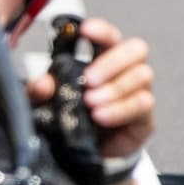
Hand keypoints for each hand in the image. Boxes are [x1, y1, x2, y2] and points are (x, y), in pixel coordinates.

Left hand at [28, 16, 155, 159]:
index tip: (85, 31)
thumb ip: (38, 92)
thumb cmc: (70, 118)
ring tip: (91, 103)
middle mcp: (125, 71)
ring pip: (141, 76)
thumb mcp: (45, 103)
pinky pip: (142, 104)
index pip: (110, 36)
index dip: (102, 31)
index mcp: (102, 59)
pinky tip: (102, 116)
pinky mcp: (145, 117)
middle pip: (135, 50)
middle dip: (111, 62)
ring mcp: (138, 92)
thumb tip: (43, 83)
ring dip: (114, 88)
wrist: (84, 154)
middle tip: (88, 79)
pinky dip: (120, 109)